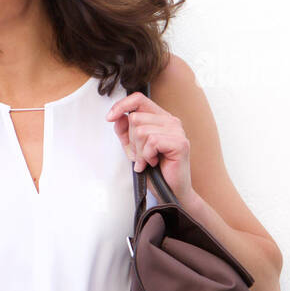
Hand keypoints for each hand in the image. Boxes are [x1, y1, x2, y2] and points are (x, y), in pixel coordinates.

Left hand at [105, 90, 193, 204]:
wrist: (169, 191)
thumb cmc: (154, 170)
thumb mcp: (132, 148)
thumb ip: (124, 131)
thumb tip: (117, 117)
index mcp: (160, 118)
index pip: (139, 99)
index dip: (121, 105)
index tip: (109, 117)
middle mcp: (170, 121)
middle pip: (135, 118)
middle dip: (132, 141)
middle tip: (141, 156)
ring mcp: (177, 131)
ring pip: (141, 130)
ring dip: (140, 151)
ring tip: (148, 160)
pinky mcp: (180, 143)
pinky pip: (152, 141)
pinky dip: (148, 155)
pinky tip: (154, 162)